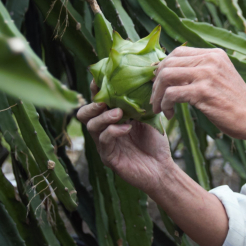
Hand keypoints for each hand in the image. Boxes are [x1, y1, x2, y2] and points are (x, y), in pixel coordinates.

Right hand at [76, 80, 174, 194]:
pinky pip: (103, 140)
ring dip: (104, 116)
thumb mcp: (149, 117)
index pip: (97, 100)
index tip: (99, 78)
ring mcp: (104, 144)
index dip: (95, 88)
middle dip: (92, 104)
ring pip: (91, 125)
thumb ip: (141, 101)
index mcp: (111, 118)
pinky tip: (127, 128)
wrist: (162, 168)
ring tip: (118, 113)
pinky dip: (113, 131)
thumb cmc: (155, 142)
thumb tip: (145, 77)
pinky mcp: (108, 157)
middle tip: (104, 100)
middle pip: (84, 114)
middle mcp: (104, 129)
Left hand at [150, 47, 245, 140]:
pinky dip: (165, 104)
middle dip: (156, 82)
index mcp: (214, 54)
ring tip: (159, 107)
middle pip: (168, 62)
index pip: (178, 51)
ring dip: (157, 94)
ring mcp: (207, 74)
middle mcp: (210, 60)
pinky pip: (172, 94)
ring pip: (166, 76)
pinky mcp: (203, 92)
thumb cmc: (235, 104)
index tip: (159, 83)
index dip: (163, 67)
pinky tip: (169, 113)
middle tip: (155, 98)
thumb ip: (201, 71)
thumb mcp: (220, 78)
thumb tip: (171, 72)